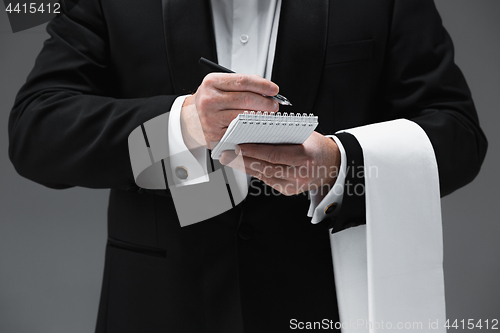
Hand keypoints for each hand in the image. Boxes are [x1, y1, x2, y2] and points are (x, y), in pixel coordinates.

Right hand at [180, 73, 279, 149]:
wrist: (192, 118)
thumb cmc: (211, 100)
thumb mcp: (221, 85)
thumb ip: (243, 84)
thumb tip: (267, 90)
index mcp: (212, 83)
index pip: (243, 82)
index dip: (262, 85)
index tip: (274, 89)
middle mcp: (209, 100)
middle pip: (245, 100)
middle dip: (265, 102)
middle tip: (274, 105)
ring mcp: (211, 119)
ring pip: (243, 117)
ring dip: (260, 116)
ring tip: (267, 115)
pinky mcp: (215, 136)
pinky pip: (239, 132)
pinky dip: (251, 129)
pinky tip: (257, 126)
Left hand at [219, 132, 340, 195]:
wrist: (332, 165)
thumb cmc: (317, 147)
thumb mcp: (304, 136)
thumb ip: (283, 135)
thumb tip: (256, 131)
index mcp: (305, 157)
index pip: (273, 154)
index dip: (253, 151)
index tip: (238, 146)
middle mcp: (300, 174)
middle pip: (265, 167)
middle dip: (243, 161)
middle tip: (226, 154)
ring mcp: (294, 185)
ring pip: (264, 175)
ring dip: (245, 167)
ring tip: (231, 159)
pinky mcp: (289, 191)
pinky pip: (268, 181)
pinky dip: (256, 172)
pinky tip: (245, 165)